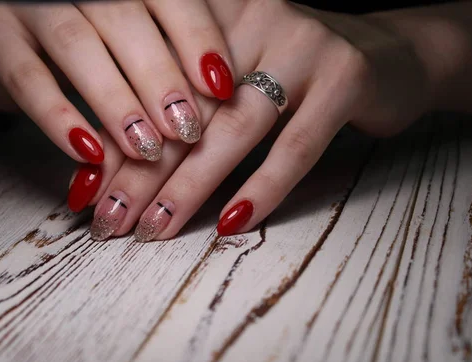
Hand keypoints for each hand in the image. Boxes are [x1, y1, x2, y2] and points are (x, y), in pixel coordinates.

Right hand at [0, 0, 234, 178]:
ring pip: (77, 47)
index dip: (197, 38)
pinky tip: (88, 154)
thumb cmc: (94, 49)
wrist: (10, 43)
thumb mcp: (136, 50)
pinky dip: (60, 118)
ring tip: (146, 149)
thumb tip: (221, 107)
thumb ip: (171, 66)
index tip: (222, 86)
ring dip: (116, 102)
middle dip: (159, 78)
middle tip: (186, 129)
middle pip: (124, 21)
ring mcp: (32, 7)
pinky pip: (28, 79)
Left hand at [88, 0, 430, 240]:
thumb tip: (121, 175)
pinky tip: (230, 224)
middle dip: (139, 171)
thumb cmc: (292, 77)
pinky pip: (296, 145)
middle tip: (108, 221)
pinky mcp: (344, 78)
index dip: (113, 140)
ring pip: (233, 126)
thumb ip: (184, 114)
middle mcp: (249, 18)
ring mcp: (300, 45)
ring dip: (189, 185)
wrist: (385, 55)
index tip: (86, 192)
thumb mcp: (231, 82)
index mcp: (208, 16)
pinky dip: (262, 188)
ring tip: (154, 230)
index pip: (147, 84)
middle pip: (183, 106)